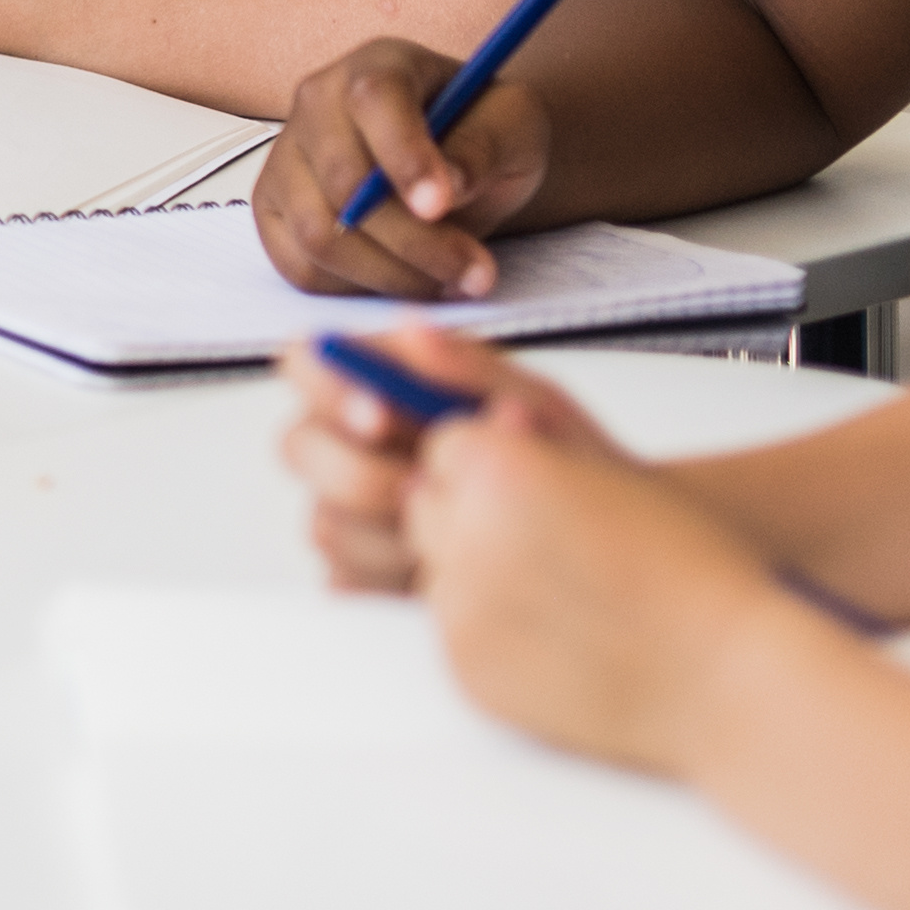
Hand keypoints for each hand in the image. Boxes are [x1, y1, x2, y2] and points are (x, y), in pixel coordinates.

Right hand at [252, 38, 548, 297]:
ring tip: (451, 280)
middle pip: (343, 182)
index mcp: (379, 65)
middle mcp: (318, 103)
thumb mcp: (514, 125)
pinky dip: (357, 288)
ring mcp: (286, 157)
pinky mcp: (273, 211)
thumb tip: (448, 184)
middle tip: (476, 271)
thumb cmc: (483, 133)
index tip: (441, 203)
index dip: (403, 154)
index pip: (374, 100)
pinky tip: (406, 280)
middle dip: (414, 241)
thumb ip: (485, 144)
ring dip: (392, 273)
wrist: (457, 158)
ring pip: (318, 233)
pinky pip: (300, 267)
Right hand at [273, 327, 612, 589]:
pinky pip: (347, 582)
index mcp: (379, 386)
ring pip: (322, 520)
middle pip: (298, 446)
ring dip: (385, 533)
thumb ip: (474, 367)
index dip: (329, 387)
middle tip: (421, 488)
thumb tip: (410, 328)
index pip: (308, 362)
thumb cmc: (572, 469)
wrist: (611, 553)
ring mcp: (354, 514)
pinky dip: (393, 581)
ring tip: (458, 537)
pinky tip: (447, 576)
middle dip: (356, 472)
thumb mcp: (539, 406)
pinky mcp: (366, 576)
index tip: (381, 414)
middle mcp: (351, 445)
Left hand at [411, 392, 795, 775]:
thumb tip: (476, 422)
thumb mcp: (604, 473)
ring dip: (477, 576)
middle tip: (552, 546)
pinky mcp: (466, 671)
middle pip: (426, 504)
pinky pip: (454, 633)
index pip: (445, 445)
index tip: (543, 491)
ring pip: (437, 570)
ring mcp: (460, 609)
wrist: (730, 680)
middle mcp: (466, 535)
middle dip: (471, 517)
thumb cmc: (687, 567)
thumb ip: (524, 439)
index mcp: (500, 470)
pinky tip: (558, 638)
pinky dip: (490, 632)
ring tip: (564, 595)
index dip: (494, 466)